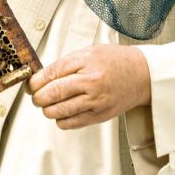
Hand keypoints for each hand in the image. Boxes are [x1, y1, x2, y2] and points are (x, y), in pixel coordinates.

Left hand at [28, 44, 150, 128]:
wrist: (143, 75)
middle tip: (36, 96)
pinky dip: (61, 120)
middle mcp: (90, 81)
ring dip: (47, 109)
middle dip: (38, 97)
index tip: (31, 85)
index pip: (51, 73)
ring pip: (58, 111)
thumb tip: (41, 76)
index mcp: (86, 61)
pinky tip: (63, 112)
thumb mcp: (89, 51)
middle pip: (52, 93)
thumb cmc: (116, 61)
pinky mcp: (99, 115)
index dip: (35, 81)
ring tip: (49, 104)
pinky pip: (71, 123)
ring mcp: (95, 100)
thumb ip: (67, 63)